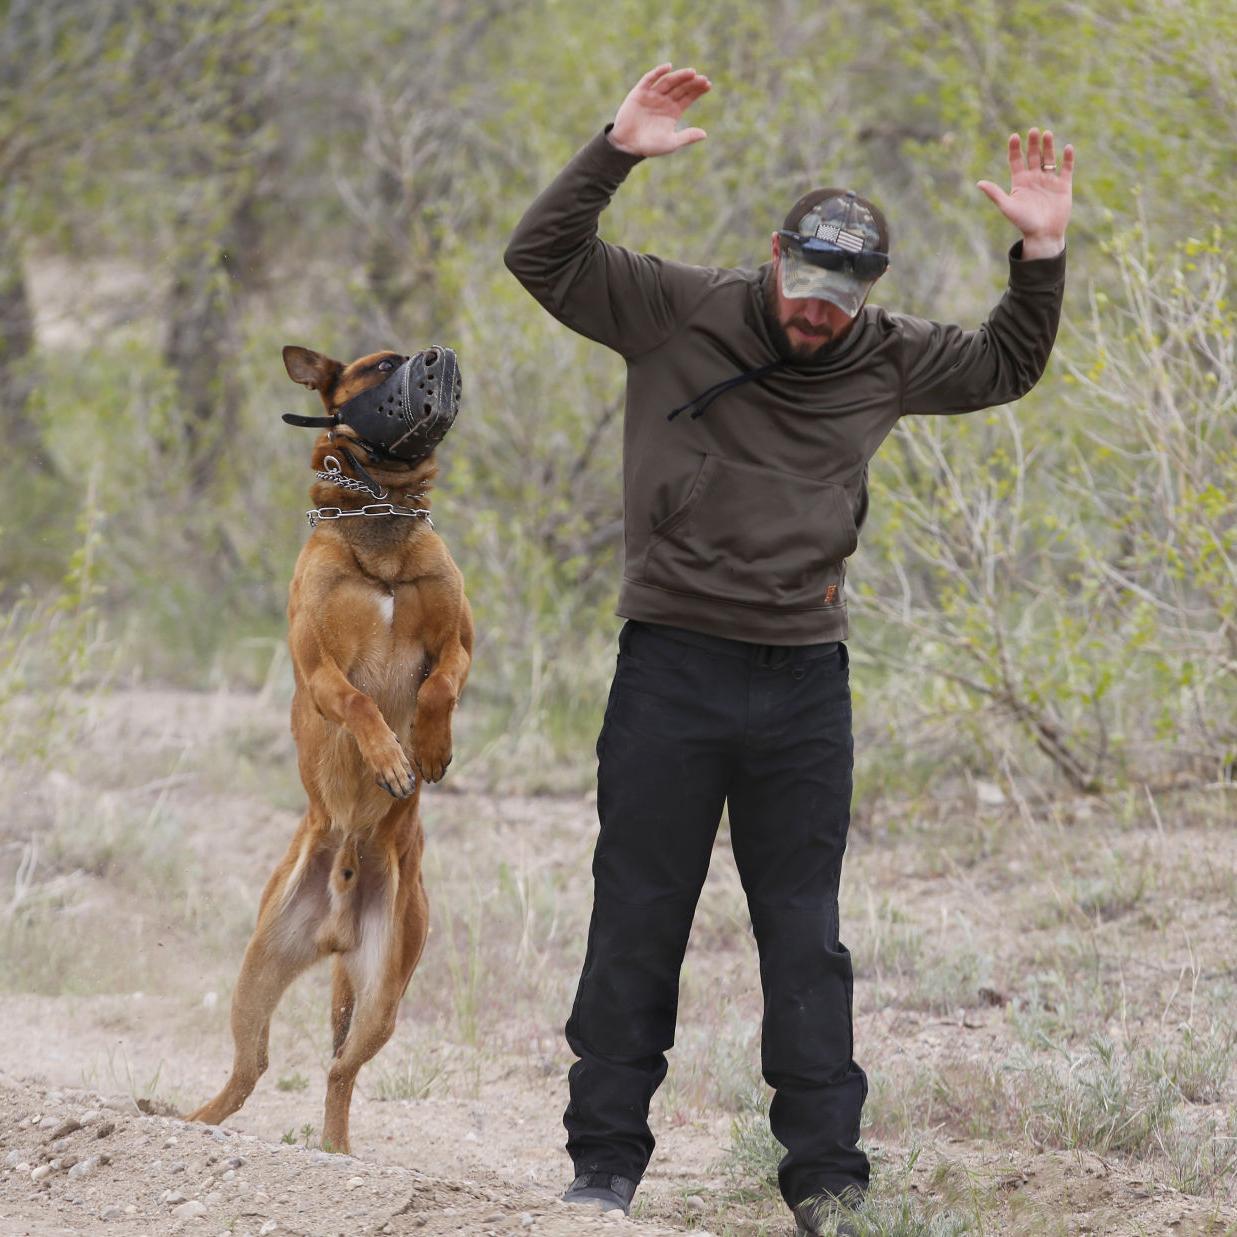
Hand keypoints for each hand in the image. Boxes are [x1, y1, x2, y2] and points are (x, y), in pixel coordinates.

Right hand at [609, 63, 709, 157]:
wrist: (627, 146)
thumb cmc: (650, 146)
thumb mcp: (671, 143)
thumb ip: (687, 137)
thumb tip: (705, 135)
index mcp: (673, 111)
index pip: (688, 97)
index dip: (698, 90)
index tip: (708, 85)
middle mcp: (664, 101)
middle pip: (681, 87)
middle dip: (692, 82)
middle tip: (703, 79)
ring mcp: (652, 95)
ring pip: (668, 81)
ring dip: (680, 76)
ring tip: (692, 73)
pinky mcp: (639, 92)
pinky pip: (649, 79)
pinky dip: (658, 72)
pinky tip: (668, 67)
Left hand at [977, 128, 1074, 258]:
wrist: (1043, 235)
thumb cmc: (1023, 223)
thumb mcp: (1008, 207)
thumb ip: (995, 194)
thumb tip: (979, 183)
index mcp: (1020, 182)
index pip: (1016, 160)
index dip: (1015, 148)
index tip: (1014, 136)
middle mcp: (1034, 178)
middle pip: (1033, 156)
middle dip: (1033, 143)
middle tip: (1032, 131)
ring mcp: (1049, 180)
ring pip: (1048, 159)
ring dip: (1048, 146)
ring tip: (1046, 134)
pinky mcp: (1063, 185)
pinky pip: (1066, 168)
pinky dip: (1067, 158)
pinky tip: (1067, 148)